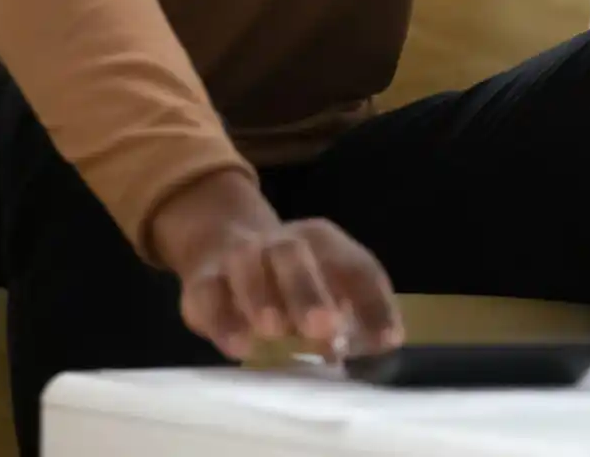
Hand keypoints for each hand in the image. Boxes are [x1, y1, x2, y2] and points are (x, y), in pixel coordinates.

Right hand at [148, 168, 403, 362]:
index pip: (353, 264)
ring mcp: (237, 258)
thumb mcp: (330, 286)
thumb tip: (387, 342)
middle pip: (293, 255)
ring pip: (246, 264)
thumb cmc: (292, 277)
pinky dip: (222, 320)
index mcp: (321, 241)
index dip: (373, 302)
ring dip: (261, 297)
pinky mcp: (202, 283)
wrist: (222, 242)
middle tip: (323, 327)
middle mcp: (279, 243)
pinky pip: (207, 295)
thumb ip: (358, 315)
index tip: (387, 341)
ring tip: (275, 331)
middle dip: (308, 290)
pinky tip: (238, 347)